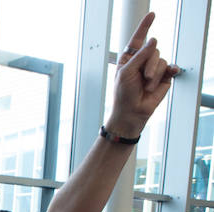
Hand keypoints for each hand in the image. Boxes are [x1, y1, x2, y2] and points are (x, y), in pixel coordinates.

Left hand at [108, 12, 180, 137]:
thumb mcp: (127, 72)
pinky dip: (170, 71)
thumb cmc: (123, 94)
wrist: (131, 112)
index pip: (138, 39)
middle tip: (144, 78)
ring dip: (155, 74)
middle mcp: (142, 61)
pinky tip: (171, 73)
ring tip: (148, 86)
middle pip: (153, 50)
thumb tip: (154, 40)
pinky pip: (170, 67)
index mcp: (129, 58)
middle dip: (149, 64)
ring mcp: (153, 68)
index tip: (152, 14)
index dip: (144, 26)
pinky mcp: (164, 77)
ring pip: (161, 59)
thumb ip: (140, 56)